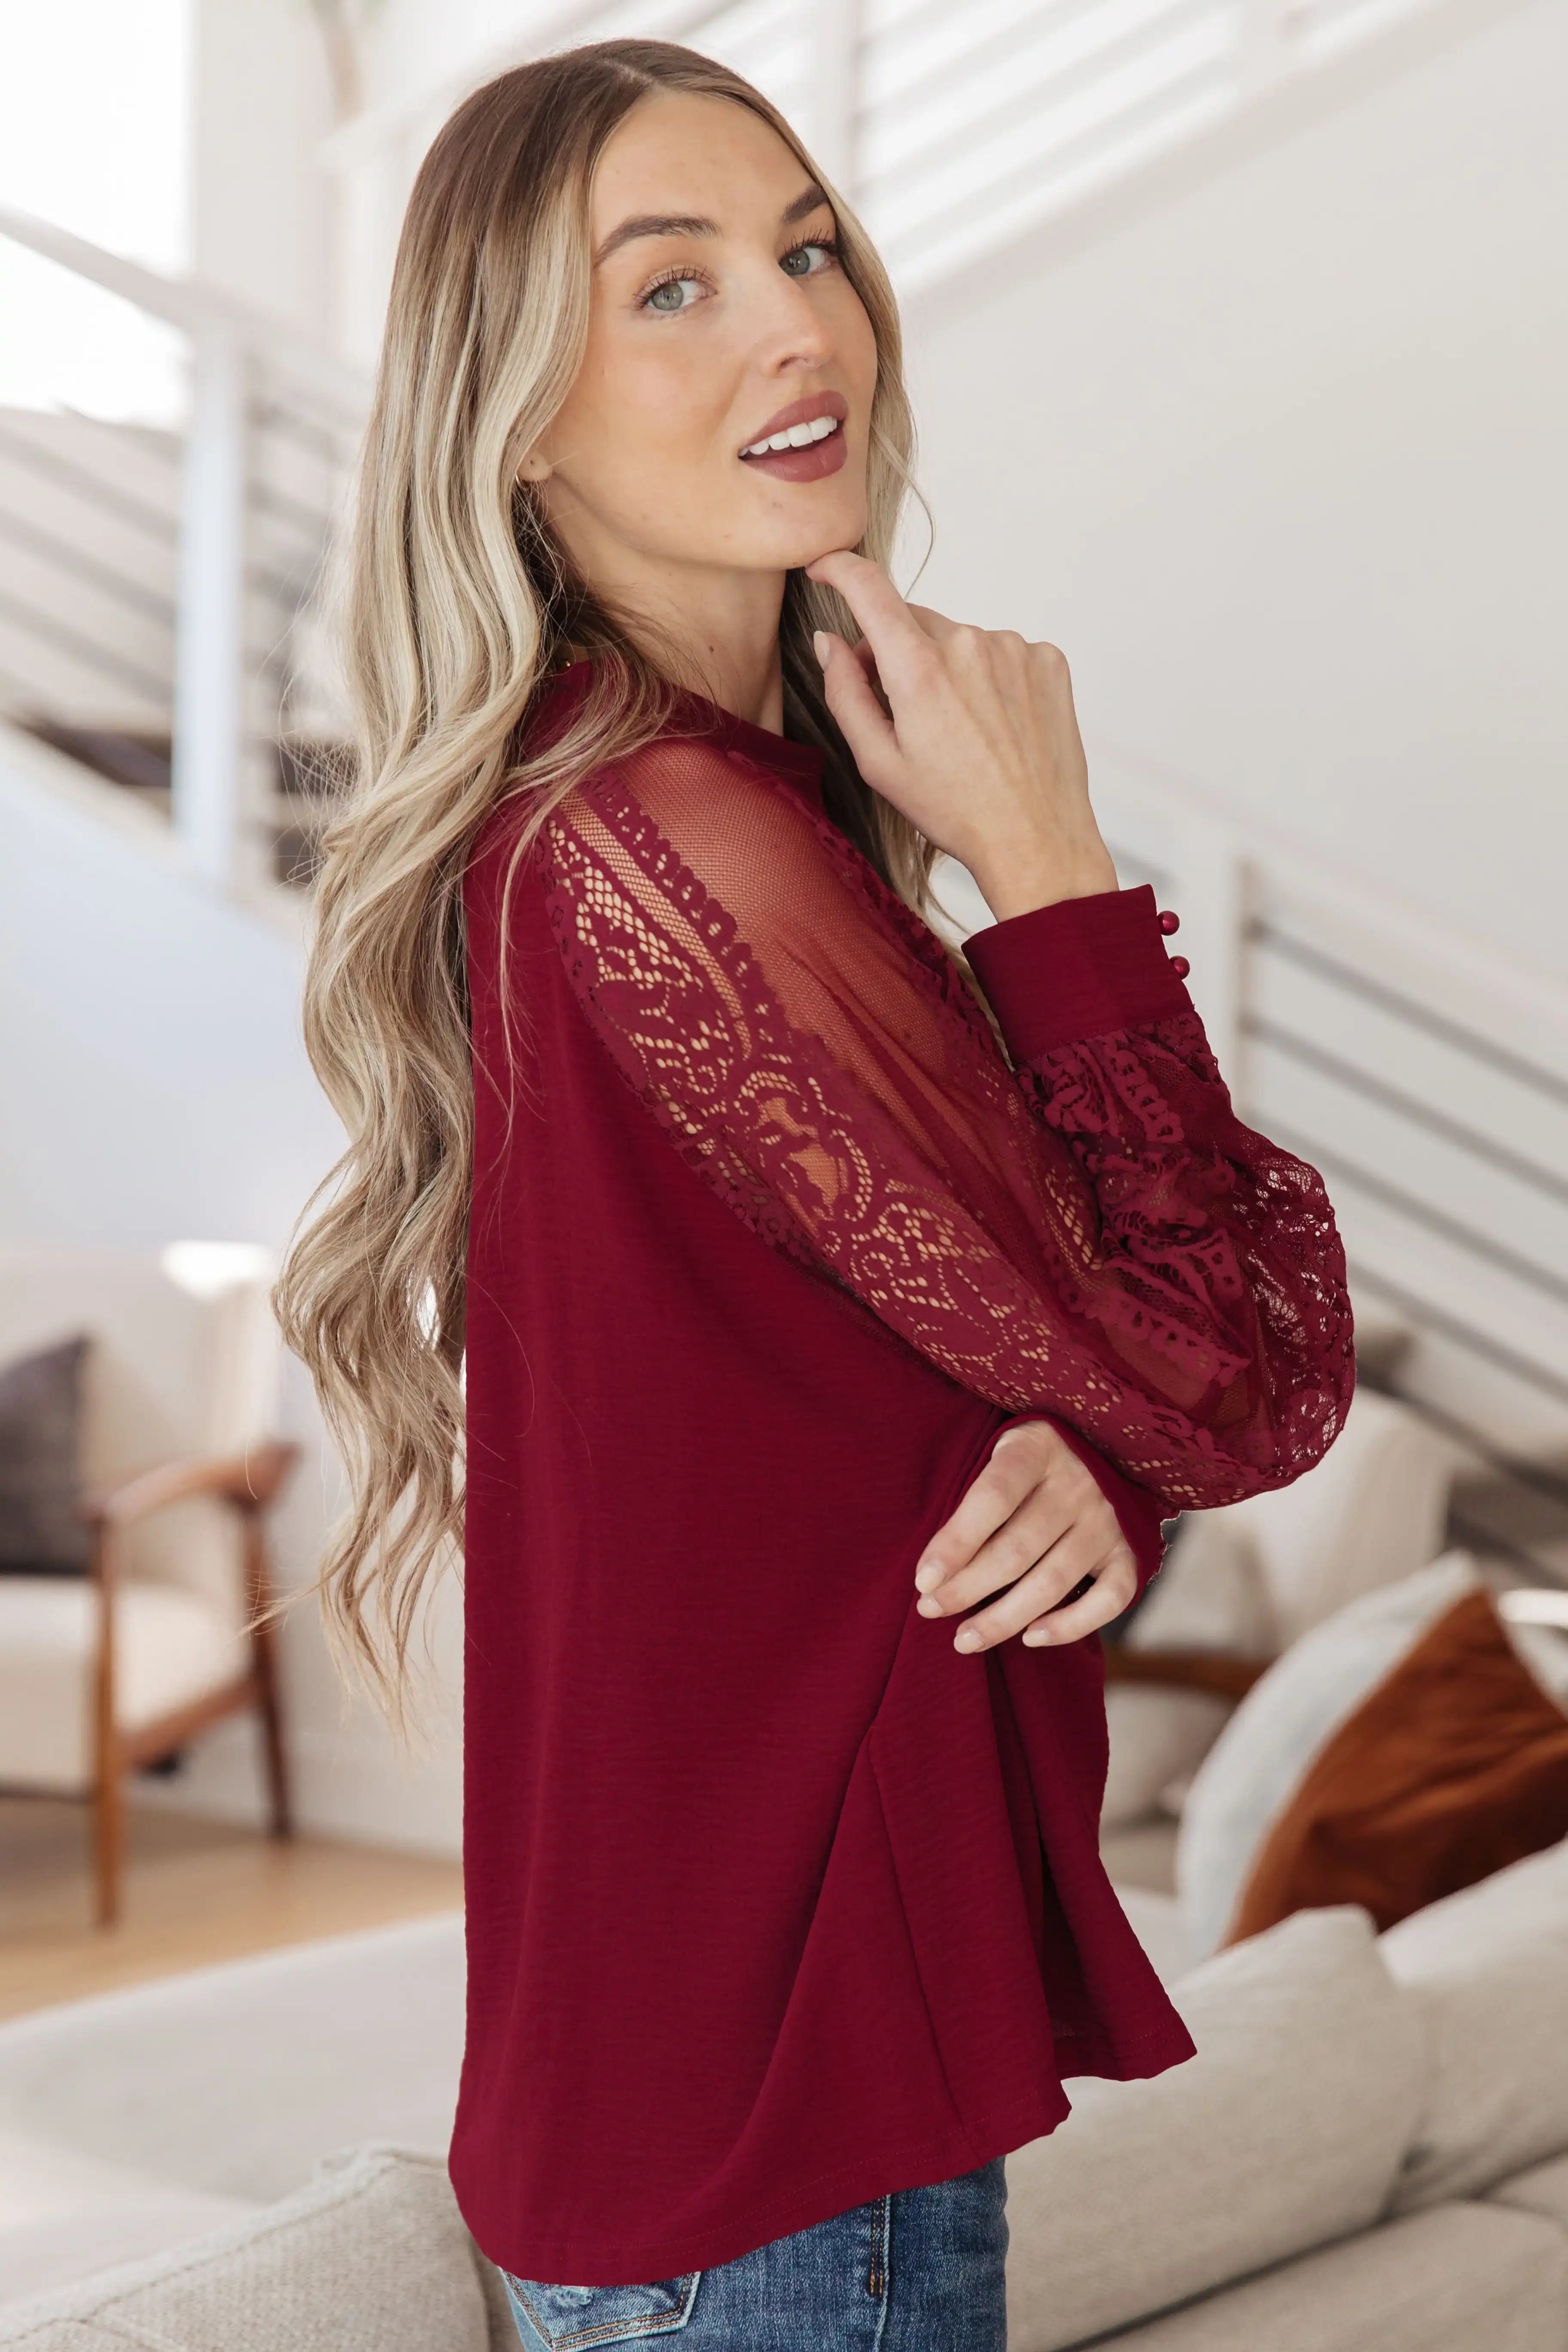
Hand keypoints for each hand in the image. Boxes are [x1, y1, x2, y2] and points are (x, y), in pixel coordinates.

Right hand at [803, 547, 1117, 920]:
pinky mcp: (1047, 659)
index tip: (824, 571)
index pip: (869, 589)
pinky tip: (994, 723)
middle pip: (913, 622)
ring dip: (948, 668)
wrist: (1035, 838)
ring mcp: (1015, 648)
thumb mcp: (878, 763)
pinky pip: (1000, 651)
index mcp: (920, 671)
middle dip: (898, 654)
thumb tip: (829, 641)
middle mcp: (969, 645)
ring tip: (961, 730)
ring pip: (959, 639)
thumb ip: (845, 693)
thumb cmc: (955, 810)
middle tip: (908, 715)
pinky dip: (988, 677)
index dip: (838, 569)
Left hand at [914, 1421, 1138, 1653]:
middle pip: (1017, 1548)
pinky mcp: (1130, 1551)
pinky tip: (1031, 1638)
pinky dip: (1071, 1625)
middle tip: (929, 1610)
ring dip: (1004, 1618)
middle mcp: (1078, 1484)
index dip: (956, 1541)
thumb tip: (931, 1571)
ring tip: (964, 1640)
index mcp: (1037, 1448)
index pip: (993, 1497)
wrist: (1102, 1447)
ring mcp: (1108, 1520)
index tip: (923, 1580)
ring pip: (1054, 1581)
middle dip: (967, 1587)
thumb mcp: (996, 1452)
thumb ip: (970, 1497)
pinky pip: (1109, 1599)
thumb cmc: (1025, 1462)